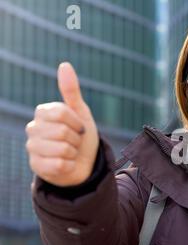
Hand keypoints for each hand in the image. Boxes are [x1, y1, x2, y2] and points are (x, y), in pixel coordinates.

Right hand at [25, 62, 98, 186]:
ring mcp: (33, 148)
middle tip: (74, 142)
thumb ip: (71, 90)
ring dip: (74, 152)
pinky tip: (66, 164)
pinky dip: (70, 165)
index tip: (78, 127)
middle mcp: (33, 129)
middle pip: (62, 131)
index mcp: (42, 113)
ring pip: (62, 149)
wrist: (84, 163)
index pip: (61, 112)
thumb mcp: (81, 112)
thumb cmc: (81, 136)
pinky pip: (60, 164)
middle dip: (76, 139)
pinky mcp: (37, 167)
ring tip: (70, 152)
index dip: (76, 122)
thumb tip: (64, 64)